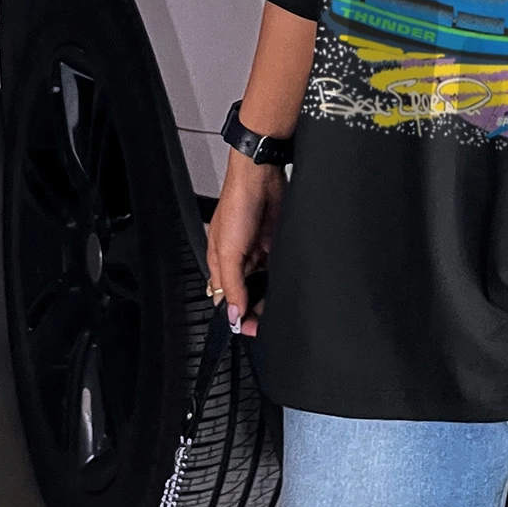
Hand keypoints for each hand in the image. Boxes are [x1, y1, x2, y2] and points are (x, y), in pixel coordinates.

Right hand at [205, 152, 283, 335]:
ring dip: (271, 294)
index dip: (237, 315)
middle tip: (267, 323)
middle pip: (248, 293)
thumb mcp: (228, 251)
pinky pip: (279, 267)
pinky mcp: (276, 243)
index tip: (250, 329)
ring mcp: (259, 251)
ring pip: (265, 283)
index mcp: (220, 263)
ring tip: (278, 308)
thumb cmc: (236, 204)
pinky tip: (287, 286)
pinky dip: (283, 278)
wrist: (261, 176)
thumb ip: (232, 285)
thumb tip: (234, 314)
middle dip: (256, 308)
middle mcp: (240, 259)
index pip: (227, 298)